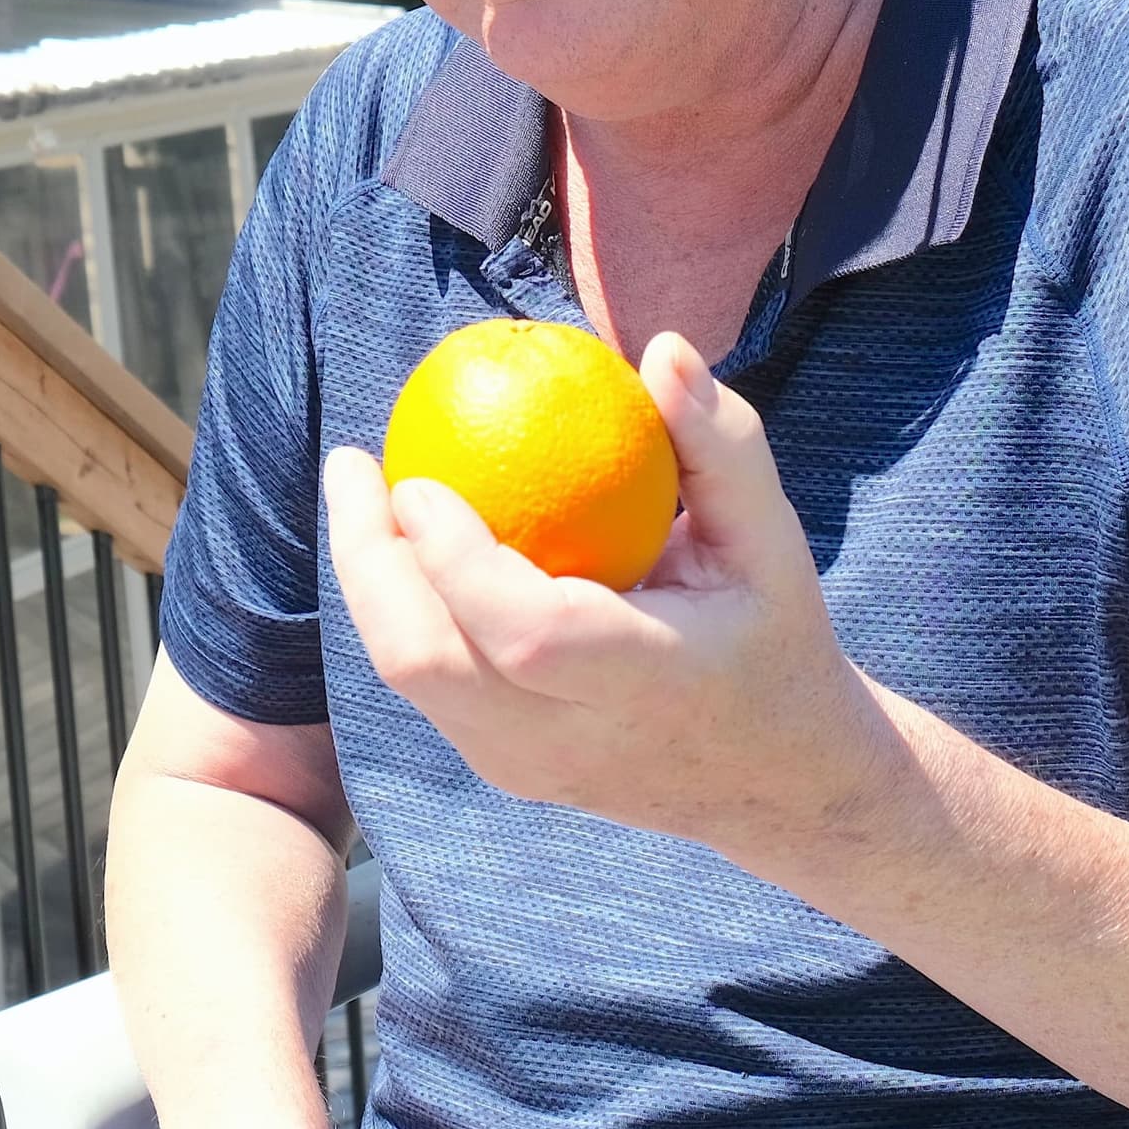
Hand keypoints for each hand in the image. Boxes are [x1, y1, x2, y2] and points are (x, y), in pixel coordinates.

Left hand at [324, 332, 894, 854]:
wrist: (773, 778)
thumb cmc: (770, 632)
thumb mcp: (772, 539)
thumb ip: (720, 443)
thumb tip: (660, 350)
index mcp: (649, 683)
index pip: (527, 635)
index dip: (457, 561)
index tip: (420, 478)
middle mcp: (575, 739)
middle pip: (429, 665)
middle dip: (369, 562)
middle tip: (355, 465)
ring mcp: (528, 766)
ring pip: (410, 679)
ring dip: (371, 580)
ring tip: (363, 489)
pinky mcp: (502, 768)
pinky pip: (425, 683)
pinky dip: (399, 607)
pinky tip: (399, 538)